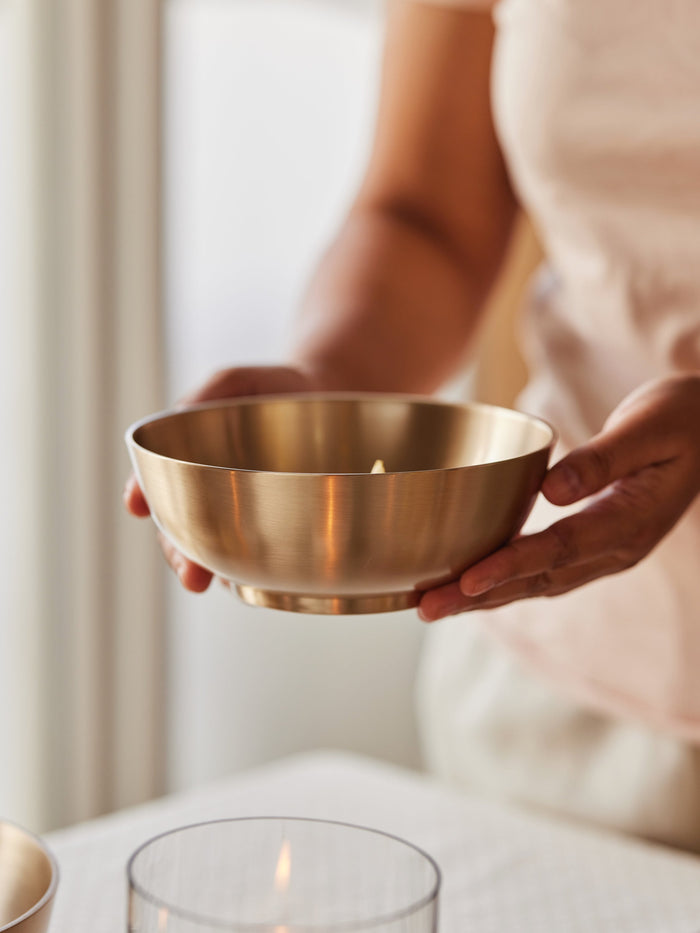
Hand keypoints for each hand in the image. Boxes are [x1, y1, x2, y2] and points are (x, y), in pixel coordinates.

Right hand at [123, 365, 320, 591]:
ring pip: (215, 550)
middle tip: (191, 575)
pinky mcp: (275, 527)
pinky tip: (254, 579)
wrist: (328, 398)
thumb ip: (209, 393)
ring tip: (214, 582)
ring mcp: (241, 513)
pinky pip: (257, 556)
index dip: (142, 494)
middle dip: (179, 555)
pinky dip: (250, 572)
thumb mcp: (236, 383)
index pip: (154, 483)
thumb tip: (179, 410)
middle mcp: (209, 493)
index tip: (137, 504)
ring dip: (211, 569)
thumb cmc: (274, 387)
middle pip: (180, 531)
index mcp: (188, 458)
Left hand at [419, 373, 699, 620]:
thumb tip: (552, 489)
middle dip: (478, 596)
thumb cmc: (681, 418)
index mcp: (630, 522)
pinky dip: (504, 581)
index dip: (509, 565)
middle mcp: (616, 549)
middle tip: (425, 607)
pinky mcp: (595, 544)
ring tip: (432, 604)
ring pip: (537, 583)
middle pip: (538, 580)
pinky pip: (544, 571)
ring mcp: (606, 552)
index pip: (559, 549)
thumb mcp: (649, 426)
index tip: (465, 579)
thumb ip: (602, 458)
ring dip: (484, 597)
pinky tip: (471, 583)